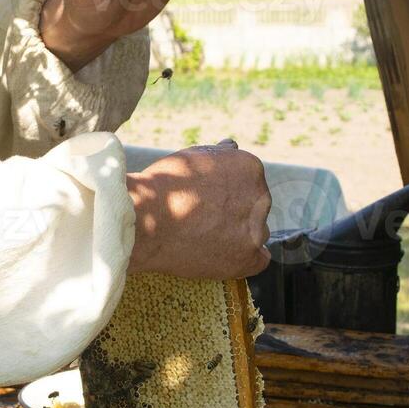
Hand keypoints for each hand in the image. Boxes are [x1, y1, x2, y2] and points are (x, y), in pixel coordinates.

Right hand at [126, 141, 271, 279]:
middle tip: (204, 221)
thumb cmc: (164, 185)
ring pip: (255, 233)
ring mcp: (256, 229)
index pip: (249, 183)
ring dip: (238, 236)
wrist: (147, 218)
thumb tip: (232, 147)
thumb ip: (219, 155)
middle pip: (254, 207)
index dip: (228, 193)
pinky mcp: (248, 258)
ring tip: (206, 239)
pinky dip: (243, 259)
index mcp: (251, 168)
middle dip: (234, 213)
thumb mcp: (192, 156)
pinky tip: (223, 256)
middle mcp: (261, 197)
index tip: (209, 201)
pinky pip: (258, 261)